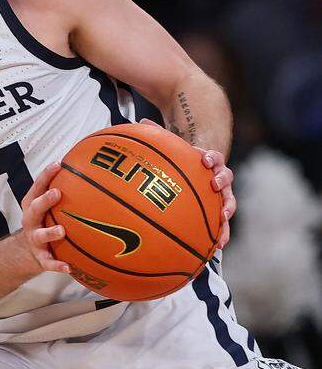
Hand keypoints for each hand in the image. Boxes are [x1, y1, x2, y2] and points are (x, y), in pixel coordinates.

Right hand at [19, 161, 70, 274]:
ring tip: (61, 231)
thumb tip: (94, 174)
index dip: (46, 175)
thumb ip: (66, 192)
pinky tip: (69, 267)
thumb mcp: (49, 206)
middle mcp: (31, 220)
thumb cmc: (47, 222)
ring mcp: (34, 239)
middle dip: (45, 200)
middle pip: (34, 208)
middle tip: (57, 193)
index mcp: (33, 204)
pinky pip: (48, 262)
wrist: (30, 251)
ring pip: (39, 235)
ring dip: (49, 233)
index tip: (58, 164)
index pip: (38, 186)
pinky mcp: (40, 258)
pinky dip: (57, 265)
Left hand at [139, 119, 234, 248]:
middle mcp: (217, 176)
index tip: (203, 158)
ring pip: (228, 200)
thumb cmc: (183, 158)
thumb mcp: (173, 147)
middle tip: (214, 184)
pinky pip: (222, 222)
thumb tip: (140, 121)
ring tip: (222, 219)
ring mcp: (220, 194)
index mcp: (207, 160)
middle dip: (221, 180)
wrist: (199, 168)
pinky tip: (217, 247)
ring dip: (227, 209)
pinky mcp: (218, 209)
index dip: (210, 157)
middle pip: (225, 176)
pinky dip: (222, 232)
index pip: (213, 156)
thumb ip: (158, 135)